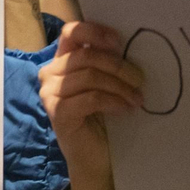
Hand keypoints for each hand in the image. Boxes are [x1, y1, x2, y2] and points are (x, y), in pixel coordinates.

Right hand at [38, 21, 141, 189]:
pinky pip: (90, 98)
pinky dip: (113, 101)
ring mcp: (49, 93)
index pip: (71, 32)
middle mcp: (49, 73)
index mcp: (61, 60)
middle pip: (87, 56)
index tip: (119, 42)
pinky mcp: (57, 112)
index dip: (95, 31)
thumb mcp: (105, 83)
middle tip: (140, 80)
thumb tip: (126, 45)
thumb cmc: (102, 118)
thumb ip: (106, 63)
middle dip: (119, 67)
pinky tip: (126, 109)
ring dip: (120, 86)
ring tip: (137, 99)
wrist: (95, 158)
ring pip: (90, 76)